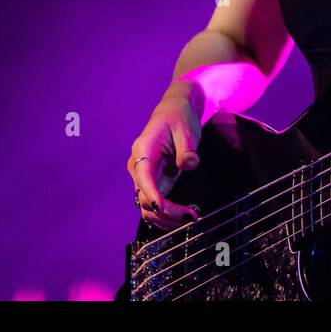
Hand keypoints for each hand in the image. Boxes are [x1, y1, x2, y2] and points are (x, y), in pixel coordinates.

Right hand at [127, 81, 203, 230]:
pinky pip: (154, 205)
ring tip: (191, 218)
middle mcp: (138, 166)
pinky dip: (166, 215)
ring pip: (147, 207)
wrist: (174, 113)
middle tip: (192, 216)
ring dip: (166, 218)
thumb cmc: (179, 118)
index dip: (150, 193)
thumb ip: (186, 148)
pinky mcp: (152, 184)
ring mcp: (143, 178)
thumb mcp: (186, 129)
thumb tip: (188, 164)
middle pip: (144, 197)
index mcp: (143, 149)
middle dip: (166, 212)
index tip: (161, 208)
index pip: (143, 175)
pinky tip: (184, 217)